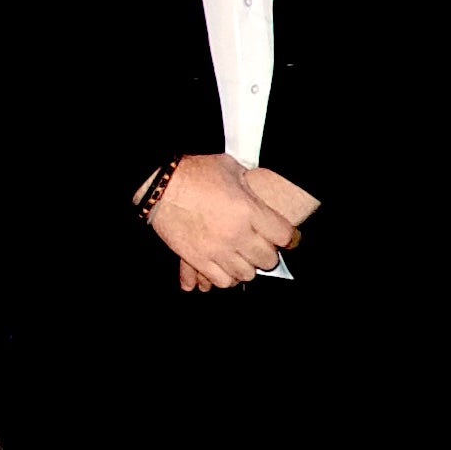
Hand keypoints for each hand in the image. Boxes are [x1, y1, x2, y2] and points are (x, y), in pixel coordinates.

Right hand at [144, 152, 302, 292]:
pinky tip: (225, 267)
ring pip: (246, 274)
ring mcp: (217, 249)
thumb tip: (257, 191)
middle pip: (267, 260)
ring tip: (242, 258)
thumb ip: (249, 185)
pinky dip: (227, 277)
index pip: (283, 236)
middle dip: (267, 254)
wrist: (161, 185)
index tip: (288, 239)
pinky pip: (222, 281)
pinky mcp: (198, 259)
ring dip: (247, 266)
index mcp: (249, 210)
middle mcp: (237, 234)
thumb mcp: (231, 169)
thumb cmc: (195, 172)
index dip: (289, 239)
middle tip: (261, 246)